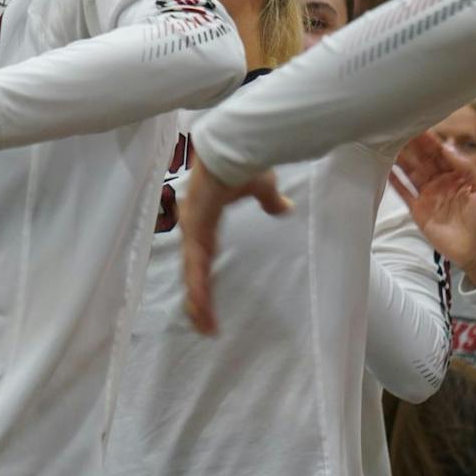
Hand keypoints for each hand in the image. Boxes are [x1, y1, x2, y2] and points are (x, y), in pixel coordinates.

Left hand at [179, 158, 291, 334]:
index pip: (203, 258)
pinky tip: (200, 309)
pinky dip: (197, 288)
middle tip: (204, 325)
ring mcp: (192, 231)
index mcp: (206, 222)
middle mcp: (195, 229)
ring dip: (198, 301)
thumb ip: (269, 201)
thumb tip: (283, 207)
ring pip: (192, 275)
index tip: (209, 301)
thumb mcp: (262, 189)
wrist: (232, 148)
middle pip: (194, 273)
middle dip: (199, 300)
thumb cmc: (244, 164)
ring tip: (204, 326)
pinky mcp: (195, 231)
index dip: (204, 279)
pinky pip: (195, 267)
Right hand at [390, 131, 475, 284]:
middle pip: (423, 160)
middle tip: (396, 129)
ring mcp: (428, 195)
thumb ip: (467, 167)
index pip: (441, 154)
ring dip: (400, 158)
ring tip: (386, 143)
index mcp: (458, 175)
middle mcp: (440, 182)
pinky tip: (384, 167)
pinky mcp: (417, 209)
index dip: (429, 141)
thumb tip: (447, 147)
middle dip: (411, 145)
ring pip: (411, 172)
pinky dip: (393, 180)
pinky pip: (403, 191)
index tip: (417, 126)